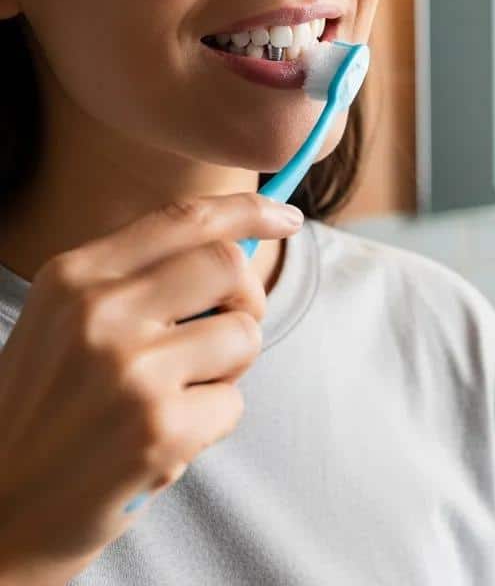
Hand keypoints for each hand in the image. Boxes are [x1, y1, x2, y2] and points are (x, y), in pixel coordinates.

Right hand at [0, 192, 302, 583]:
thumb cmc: (47, 411)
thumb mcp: (69, 323)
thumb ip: (141, 281)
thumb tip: (242, 248)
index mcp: (74, 277)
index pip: (184, 218)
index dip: (247, 210)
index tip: (286, 215)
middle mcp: (99, 313)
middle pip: (229, 265)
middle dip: (247, 299)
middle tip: (225, 333)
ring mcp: (130, 372)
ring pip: (243, 334)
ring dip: (228, 370)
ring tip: (176, 398)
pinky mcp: (158, 430)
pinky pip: (234, 403)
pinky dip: (211, 424)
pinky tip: (161, 444)